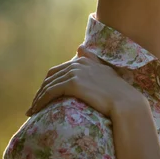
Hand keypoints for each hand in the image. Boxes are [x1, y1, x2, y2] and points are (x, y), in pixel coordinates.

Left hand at [27, 46, 145, 116]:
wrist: (126, 103)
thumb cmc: (119, 93)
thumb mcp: (106, 72)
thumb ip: (93, 61)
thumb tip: (80, 47)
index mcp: (86, 61)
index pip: (61, 69)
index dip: (51, 82)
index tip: (46, 95)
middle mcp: (79, 63)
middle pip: (52, 76)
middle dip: (42, 90)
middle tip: (37, 104)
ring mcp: (76, 72)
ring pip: (49, 85)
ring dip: (38, 98)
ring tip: (33, 110)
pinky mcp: (72, 83)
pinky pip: (50, 92)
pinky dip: (40, 101)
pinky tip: (36, 111)